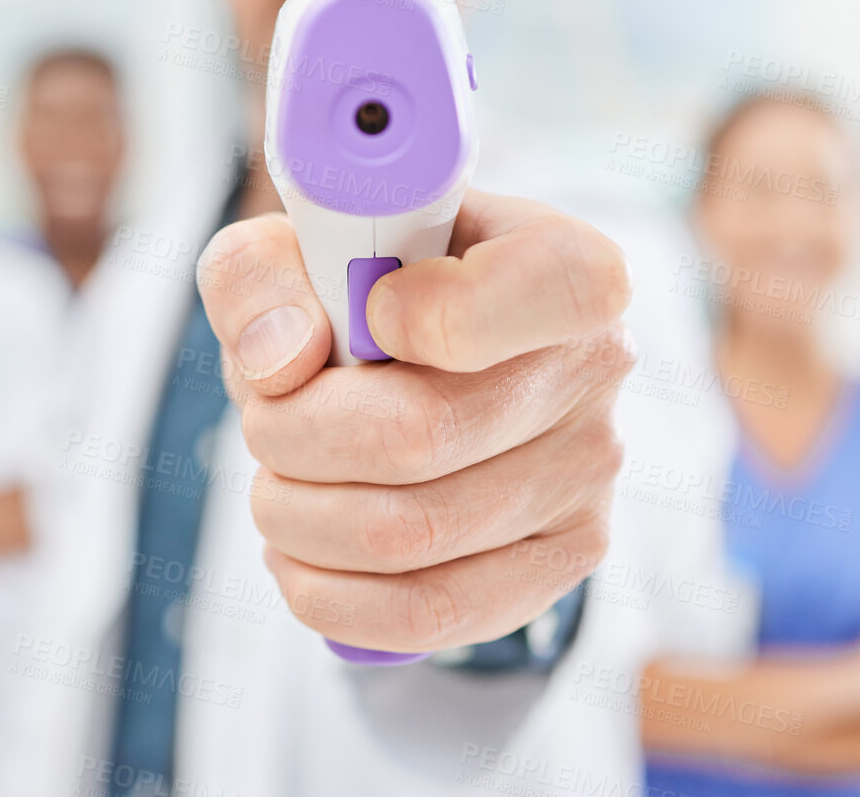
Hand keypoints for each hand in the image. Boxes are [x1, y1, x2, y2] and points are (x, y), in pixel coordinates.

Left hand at [197, 189, 633, 652]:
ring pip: (409, 535)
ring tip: (276, 487)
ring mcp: (587, 474)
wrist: (412, 361)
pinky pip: (432, 614)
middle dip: (295, 437)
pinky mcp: (558, 562)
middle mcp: (596, 366)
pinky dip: (331, 595)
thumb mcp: (292, 245)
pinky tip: (298, 558)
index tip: (365, 316)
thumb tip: (281, 362)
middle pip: (421, 434)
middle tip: (264, 423)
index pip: (554, 287)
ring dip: (299, 519)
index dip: (435, 314)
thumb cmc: (355, 289)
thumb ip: (262, 273)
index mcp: (561, 258)